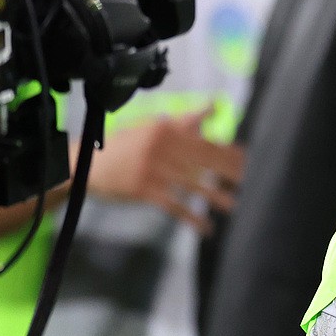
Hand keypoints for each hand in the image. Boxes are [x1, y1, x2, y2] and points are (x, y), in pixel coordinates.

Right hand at [86, 107, 244, 232]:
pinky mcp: (144, 191)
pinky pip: (175, 206)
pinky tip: (206, 228)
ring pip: (192, 186)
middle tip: (250, 183)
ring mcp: (153, 171)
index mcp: (166, 131)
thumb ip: (184, 121)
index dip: (227, 152)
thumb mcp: (151, 128)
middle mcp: (161, 149)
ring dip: (216, 198)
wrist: (85, 165)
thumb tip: (214, 107)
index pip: (204, 142)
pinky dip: (192, 218)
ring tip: (235, 206)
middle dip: (229, 174)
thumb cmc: (123, 145)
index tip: (247, 159)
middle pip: (203, 163)